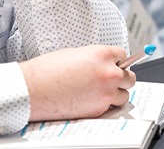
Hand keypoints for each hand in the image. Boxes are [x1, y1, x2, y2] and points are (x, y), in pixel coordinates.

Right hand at [20, 45, 135, 121]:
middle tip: (111, 79)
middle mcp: (108, 73)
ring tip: (101, 92)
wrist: (34, 89)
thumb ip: (95, 58)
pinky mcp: (99, 109)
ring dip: (115, 93)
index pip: (123, 55)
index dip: (117, 60)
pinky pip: (110, 107)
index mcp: (101, 55)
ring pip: (124, 95)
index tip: (114, 64)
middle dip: (121, 78)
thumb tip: (105, 64)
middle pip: (129, 77)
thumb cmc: (48, 70)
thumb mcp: (76, 54)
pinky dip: (104, 104)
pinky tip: (91, 100)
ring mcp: (105, 93)